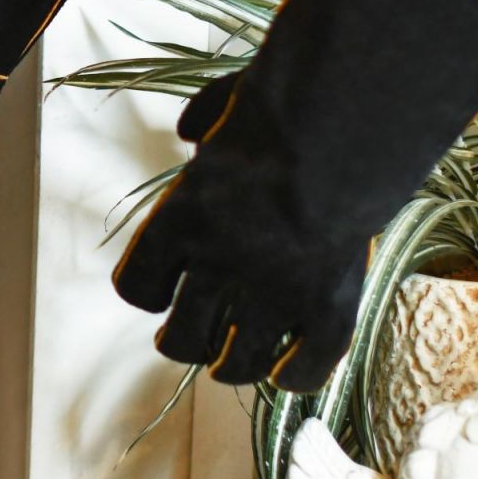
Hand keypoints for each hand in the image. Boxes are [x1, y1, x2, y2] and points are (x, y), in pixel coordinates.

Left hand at [113, 67, 365, 389]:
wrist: (340, 122)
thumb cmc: (285, 104)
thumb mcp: (226, 101)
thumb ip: (203, 119)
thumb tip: (189, 132)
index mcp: (180, 220)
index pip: (137, 286)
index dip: (148, 295)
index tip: (161, 292)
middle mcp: (216, 266)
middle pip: (180, 337)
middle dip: (181, 342)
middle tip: (187, 340)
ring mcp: (273, 293)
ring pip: (237, 364)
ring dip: (230, 368)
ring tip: (232, 364)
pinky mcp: (328, 307)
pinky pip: (306, 368)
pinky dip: (294, 377)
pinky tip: (288, 373)